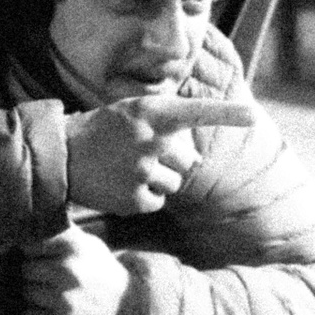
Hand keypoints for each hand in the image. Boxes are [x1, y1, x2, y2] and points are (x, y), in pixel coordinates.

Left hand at [19, 227, 134, 314]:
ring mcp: (66, 300)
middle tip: (47, 276)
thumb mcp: (86, 243)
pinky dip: (38, 314)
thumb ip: (58, 232)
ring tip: (53, 293)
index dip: (32, 250)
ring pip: (27, 292)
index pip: (31, 244)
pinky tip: (54, 310)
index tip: (39, 254)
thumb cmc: (98, 270)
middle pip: (26, 269)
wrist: (124, 306)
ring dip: (35, 293)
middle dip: (33, 272)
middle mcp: (69, 271)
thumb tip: (24, 225)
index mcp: (74, 246)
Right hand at [65, 95, 255, 215]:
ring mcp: (141, 172)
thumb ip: (166, 126)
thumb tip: (194, 160)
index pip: (196, 112)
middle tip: (141, 156)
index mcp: (150, 114)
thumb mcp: (132, 113)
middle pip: (188, 161)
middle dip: (172, 162)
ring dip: (158, 180)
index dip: (228, 114)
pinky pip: (157, 202)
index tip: (254, 115)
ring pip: (174, 184)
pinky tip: (122, 186)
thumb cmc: (102, 131)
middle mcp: (149, 140)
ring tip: (127, 170)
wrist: (59, 157)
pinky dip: (144, 198)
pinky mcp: (134, 199)